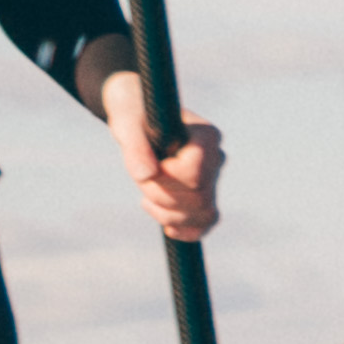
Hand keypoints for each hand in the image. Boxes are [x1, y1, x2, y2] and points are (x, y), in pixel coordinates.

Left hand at [96, 59, 224, 242]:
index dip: (166, 177)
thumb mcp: (127, 124)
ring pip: (204, 213)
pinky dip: (189, 230)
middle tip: (141, 178)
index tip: (146, 164)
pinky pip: (207, 221)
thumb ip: (136, 147)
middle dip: (163, 196)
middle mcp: (216, 157)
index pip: (195, 173)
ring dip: (169, 214)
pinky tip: (169, 229)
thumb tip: (145, 175)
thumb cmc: (134, 112)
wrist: (137, 114)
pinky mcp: (203, 192)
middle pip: (199, 197)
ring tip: (146, 198)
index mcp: (206, 135)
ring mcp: (212, 177)